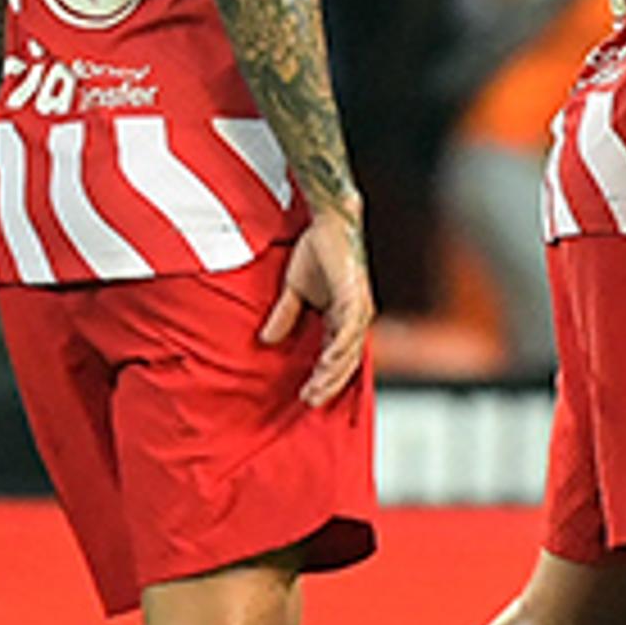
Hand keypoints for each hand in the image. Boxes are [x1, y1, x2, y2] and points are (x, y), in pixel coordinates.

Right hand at [261, 206, 373, 406]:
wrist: (330, 223)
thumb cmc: (318, 252)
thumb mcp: (295, 289)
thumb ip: (285, 314)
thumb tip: (266, 341)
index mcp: (344, 318)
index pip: (337, 357)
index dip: (324, 378)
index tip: (306, 397)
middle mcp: (356, 318)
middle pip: (346, 361)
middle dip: (329, 383)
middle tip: (311, 401)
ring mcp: (359, 308)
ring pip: (349, 350)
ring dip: (333, 372)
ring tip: (316, 389)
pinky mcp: (356, 296)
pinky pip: (350, 329)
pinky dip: (339, 347)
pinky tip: (327, 362)